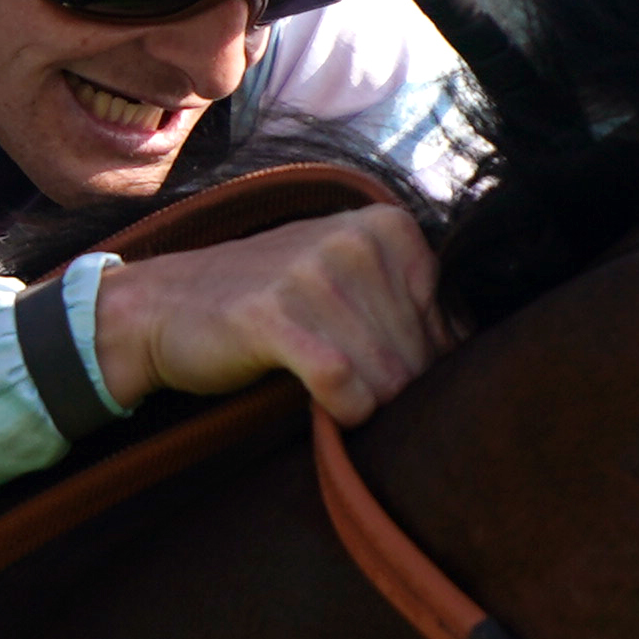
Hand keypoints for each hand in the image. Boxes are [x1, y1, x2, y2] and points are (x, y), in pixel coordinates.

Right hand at [92, 208, 446, 422]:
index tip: (384, 367)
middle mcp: (354, 242)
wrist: (166, 305)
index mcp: (384, 226)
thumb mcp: (344, 279)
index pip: (448, 323)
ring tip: (335, 396)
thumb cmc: (269, 302)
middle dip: (397, 391)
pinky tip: (325, 408)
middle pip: (419, 356)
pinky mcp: (274, 316)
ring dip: (368, 407)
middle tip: (355, 391)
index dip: (426, 362)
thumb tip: (472, 356)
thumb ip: (408, 304)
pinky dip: (343, 411)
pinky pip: (342, 385)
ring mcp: (314, 275)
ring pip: (387, 377)